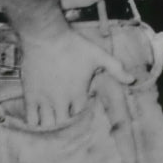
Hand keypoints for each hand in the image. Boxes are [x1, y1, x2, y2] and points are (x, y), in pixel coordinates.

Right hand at [20, 27, 135, 126]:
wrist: (46, 37)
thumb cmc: (73, 45)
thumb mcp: (99, 55)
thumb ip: (116, 68)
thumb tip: (132, 80)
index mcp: (79, 94)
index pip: (82, 116)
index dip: (82, 117)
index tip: (81, 116)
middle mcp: (61, 101)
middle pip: (65, 124)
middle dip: (67, 126)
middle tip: (67, 126)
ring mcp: (44, 100)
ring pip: (48, 125)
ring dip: (52, 126)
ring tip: (53, 126)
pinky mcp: (30, 96)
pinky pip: (30, 119)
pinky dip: (34, 124)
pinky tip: (37, 123)